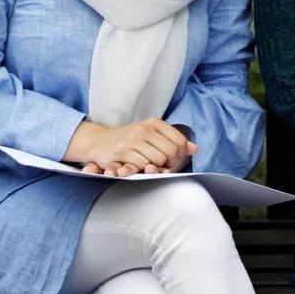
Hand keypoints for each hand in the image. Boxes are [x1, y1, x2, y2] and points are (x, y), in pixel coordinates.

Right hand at [66, 119, 197, 176]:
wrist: (99, 142)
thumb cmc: (130, 140)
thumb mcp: (152, 135)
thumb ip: (174, 140)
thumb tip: (195, 149)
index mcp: (154, 123)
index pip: (180, 141)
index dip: (180, 155)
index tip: (173, 160)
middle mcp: (144, 129)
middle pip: (171, 152)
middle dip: (170, 164)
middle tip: (163, 167)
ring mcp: (132, 140)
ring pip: (158, 160)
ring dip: (157, 168)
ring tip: (151, 167)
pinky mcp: (122, 152)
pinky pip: (142, 165)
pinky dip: (143, 170)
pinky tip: (139, 168)